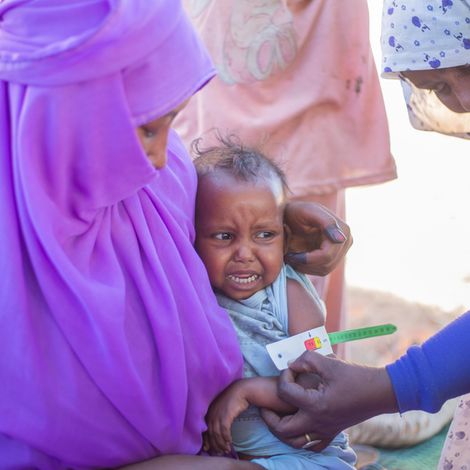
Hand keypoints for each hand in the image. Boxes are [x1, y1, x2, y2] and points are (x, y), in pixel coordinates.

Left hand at [203, 380, 249, 454]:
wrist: (241, 390)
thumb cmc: (232, 399)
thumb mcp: (221, 408)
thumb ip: (217, 417)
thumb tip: (216, 431)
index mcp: (208, 412)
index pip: (204, 430)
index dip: (206, 440)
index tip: (208, 448)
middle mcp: (211, 413)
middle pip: (210, 434)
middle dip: (215, 445)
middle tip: (220, 452)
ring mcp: (218, 414)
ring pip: (217, 434)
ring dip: (221, 444)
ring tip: (226, 450)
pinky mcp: (226, 415)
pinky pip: (224, 430)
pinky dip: (226, 438)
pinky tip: (230, 442)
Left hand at [261, 351, 397, 450]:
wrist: (380, 392)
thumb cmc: (356, 376)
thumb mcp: (330, 362)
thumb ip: (307, 359)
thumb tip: (291, 364)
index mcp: (315, 405)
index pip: (285, 392)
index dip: (284, 376)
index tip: (291, 368)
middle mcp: (318, 422)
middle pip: (282, 429)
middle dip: (269, 416)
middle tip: (266, 404)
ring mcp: (325, 431)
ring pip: (294, 442)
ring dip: (281, 430)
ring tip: (278, 416)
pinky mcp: (332, 432)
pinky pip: (312, 445)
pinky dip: (301, 439)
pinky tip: (299, 425)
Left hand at [284, 202, 351, 275]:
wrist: (290, 215)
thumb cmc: (297, 211)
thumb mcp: (308, 211)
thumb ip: (327, 222)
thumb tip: (342, 239)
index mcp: (343, 230)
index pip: (327, 255)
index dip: (308, 259)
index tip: (290, 255)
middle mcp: (346, 241)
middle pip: (327, 264)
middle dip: (305, 263)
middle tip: (288, 257)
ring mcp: (341, 251)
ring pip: (325, 270)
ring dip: (305, 267)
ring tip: (291, 257)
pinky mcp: (333, 258)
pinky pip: (322, 271)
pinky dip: (307, 268)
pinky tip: (297, 259)